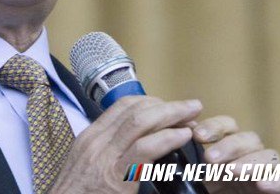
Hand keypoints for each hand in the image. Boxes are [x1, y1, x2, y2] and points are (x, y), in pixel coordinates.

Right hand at [50, 95, 202, 192]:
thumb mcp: (86, 164)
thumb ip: (107, 150)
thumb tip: (135, 142)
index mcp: (91, 137)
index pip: (122, 107)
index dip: (151, 102)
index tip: (169, 107)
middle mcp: (97, 142)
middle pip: (135, 110)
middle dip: (166, 105)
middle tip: (190, 107)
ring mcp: (105, 158)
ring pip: (140, 122)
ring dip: (171, 115)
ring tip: (192, 117)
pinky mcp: (117, 178)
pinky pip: (145, 149)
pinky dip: (167, 138)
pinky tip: (183, 137)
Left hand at [192, 116, 279, 193]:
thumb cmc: (210, 193)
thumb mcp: (195, 179)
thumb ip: (190, 160)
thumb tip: (180, 133)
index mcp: (230, 151)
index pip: (229, 126)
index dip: (215, 126)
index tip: (197, 135)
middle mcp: (250, 159)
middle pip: (250, 139)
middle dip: (229, 146)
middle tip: (210, 159)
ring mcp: (268, 175)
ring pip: (271, 156)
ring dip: (251, 162)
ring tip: (232, 172)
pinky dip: (279, 181)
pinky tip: (262, 185)